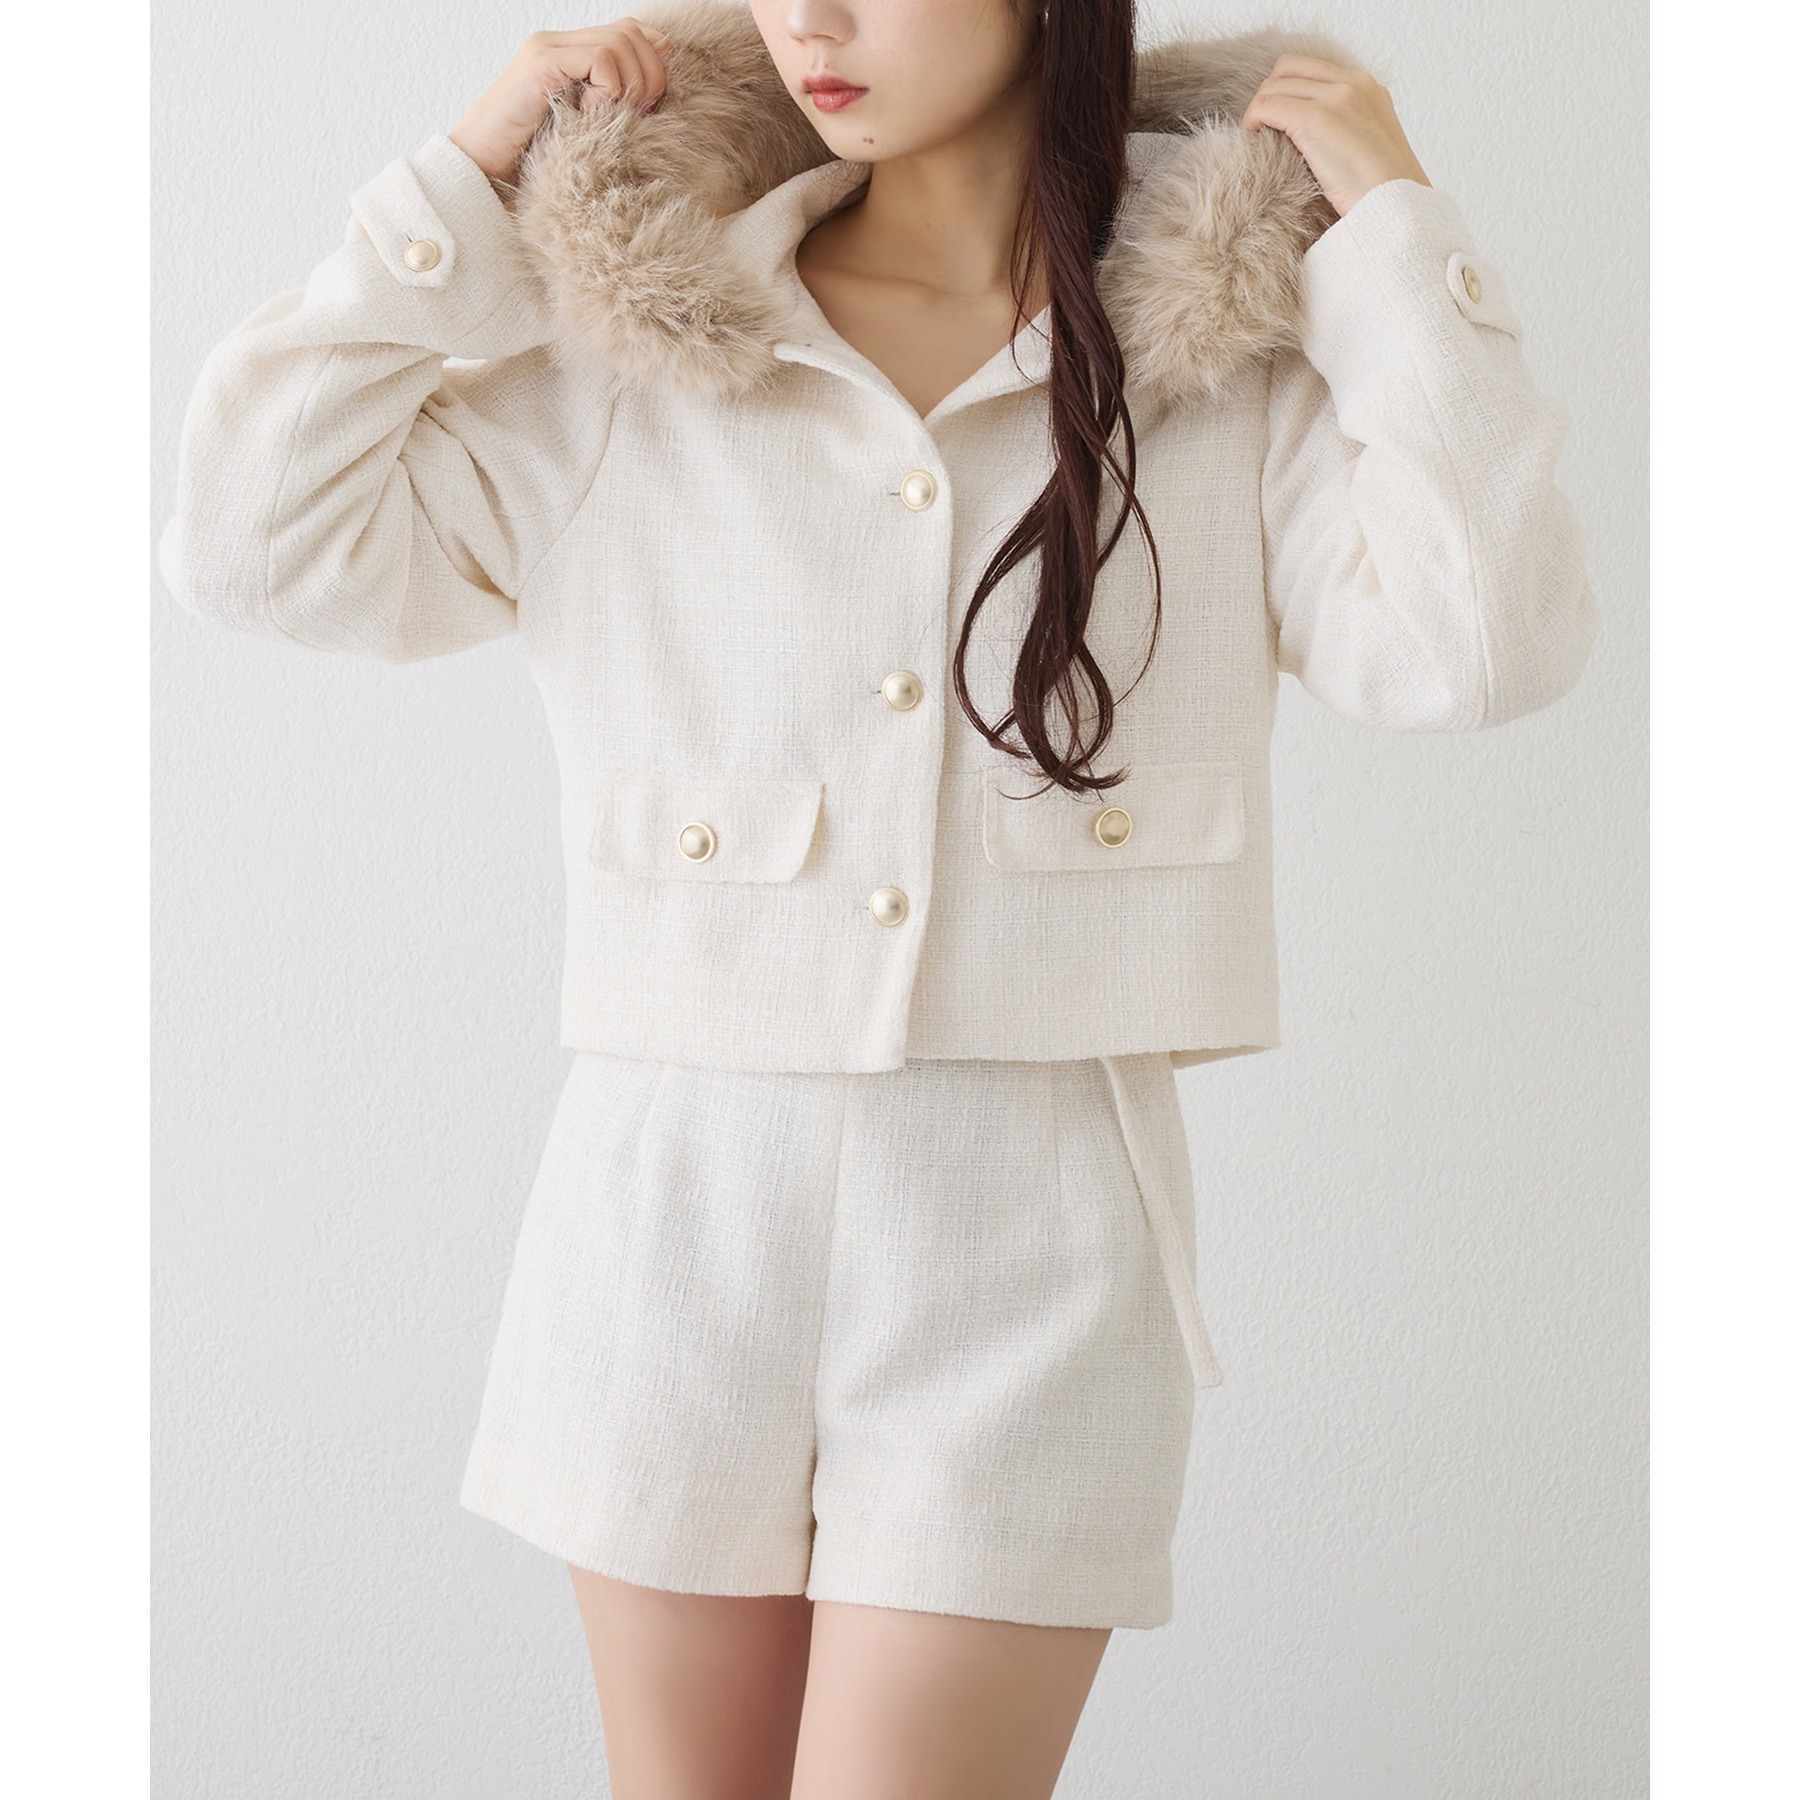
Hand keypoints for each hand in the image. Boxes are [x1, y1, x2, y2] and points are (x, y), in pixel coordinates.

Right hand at [449, 19, 674, 190]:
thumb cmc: (532, 162)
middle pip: (633, 32)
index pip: (634, 33)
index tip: (649, 107)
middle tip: (641, 114)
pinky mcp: (541, 63)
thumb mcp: (585, 131)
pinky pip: (600, 59)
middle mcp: (561, 43)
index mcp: (573, 55)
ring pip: (620, 42)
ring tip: (613, 117)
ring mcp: (549, 49)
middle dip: (652, 76)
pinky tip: (590, 114)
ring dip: (631, 84)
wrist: (481, 169)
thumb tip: (654, 98)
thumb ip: (612, 107)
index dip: (655, 65)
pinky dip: (609, 90)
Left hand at [1240, 55, 1431, 218]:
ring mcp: (1335, 98)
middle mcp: (1352, 84)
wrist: (1396, 205)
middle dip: (1268, 96)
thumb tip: (1315, 138)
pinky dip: (1253, 121)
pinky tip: (1253, 141)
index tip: (1276, 116)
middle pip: (1288, 70)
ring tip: (1256, 138)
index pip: (1311, 67)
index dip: (1286, 87)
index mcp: (1367, 87)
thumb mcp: (1371, 145)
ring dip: (1257, 110)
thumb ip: (1347, 127)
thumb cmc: (1383, 191)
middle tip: (1261, 127)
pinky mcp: (1315, 120)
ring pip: (1273, 87)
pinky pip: (1267, 107)